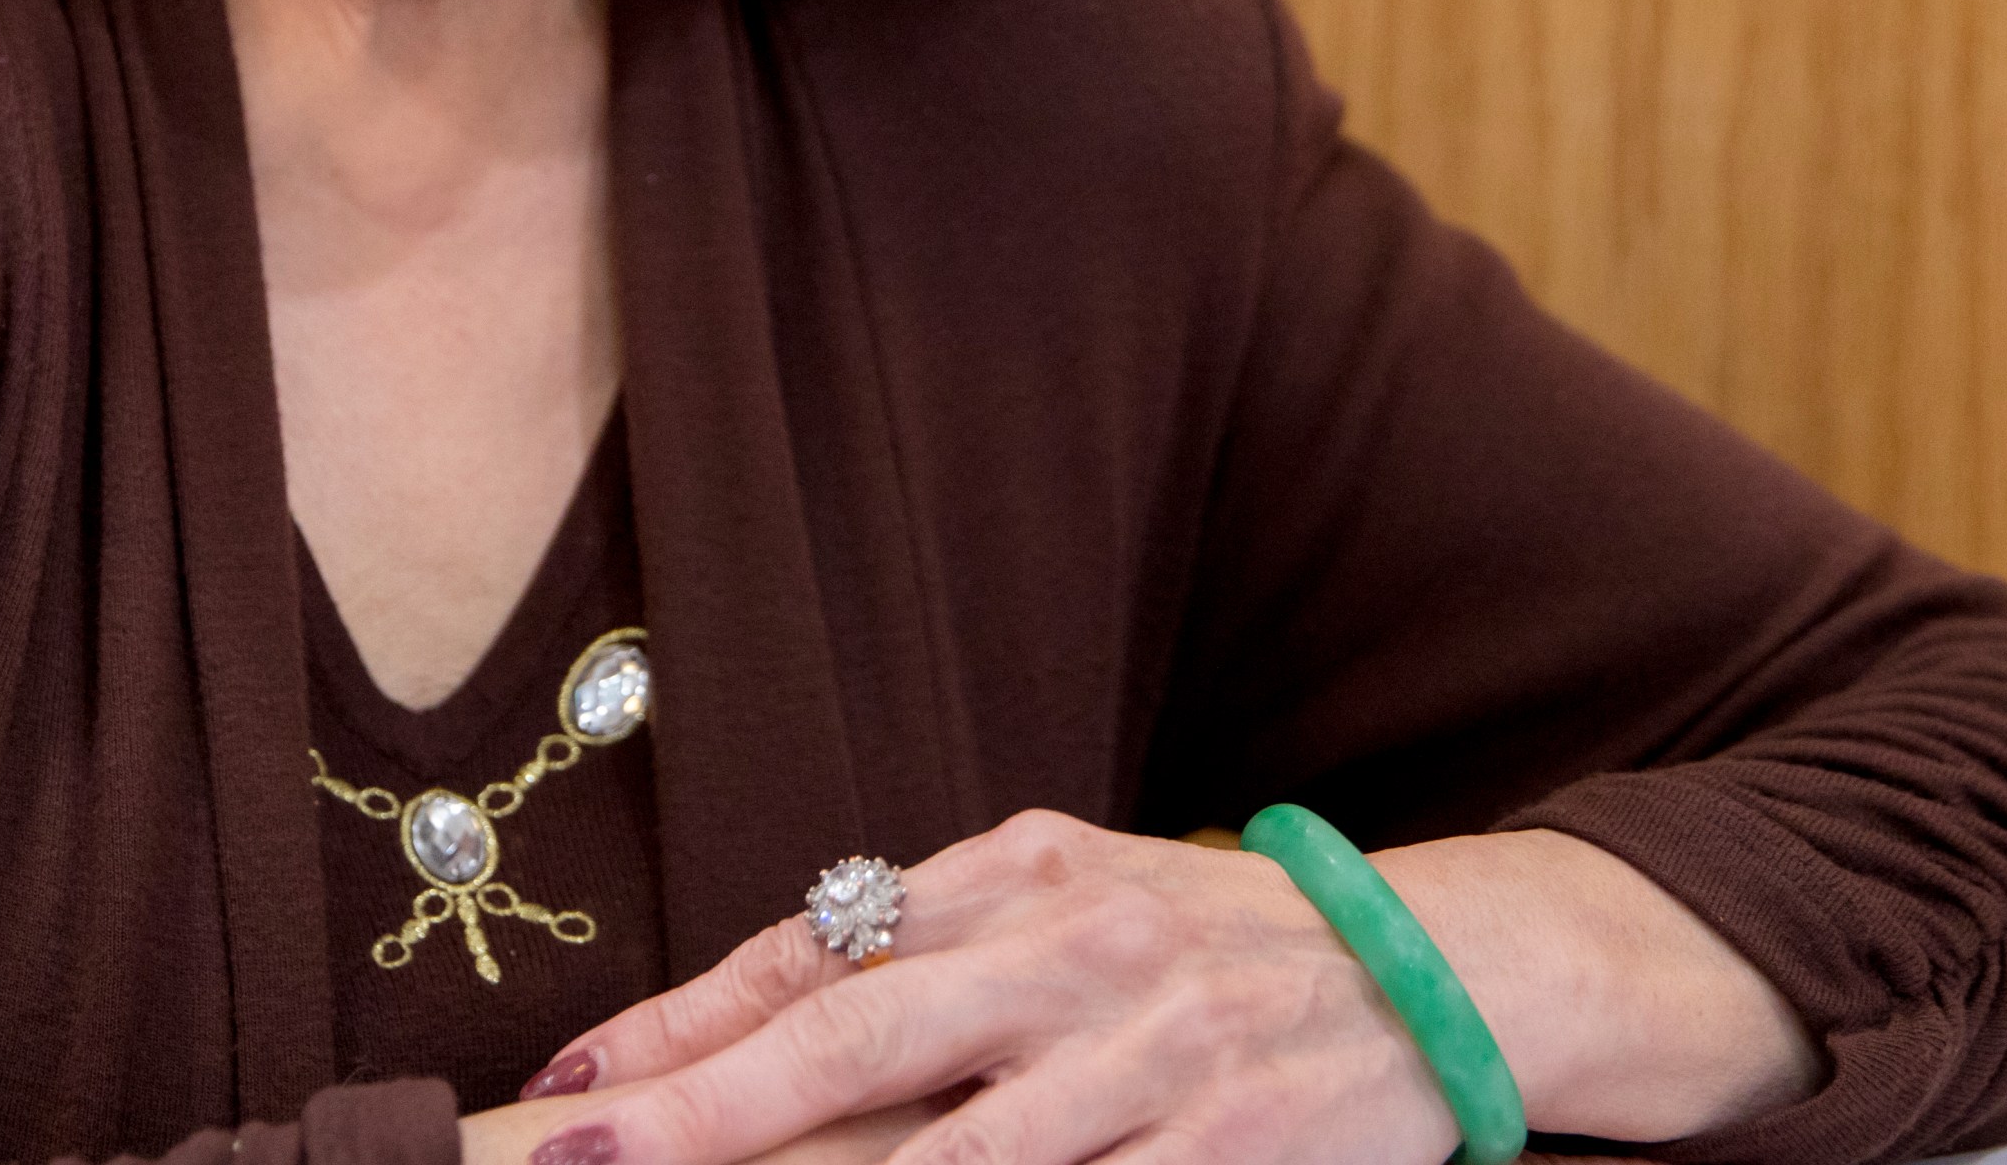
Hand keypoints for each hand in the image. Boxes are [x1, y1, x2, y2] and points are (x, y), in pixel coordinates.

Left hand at [503, 811, 1817, 1164]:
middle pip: (856, 1034)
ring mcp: (1153, 1052)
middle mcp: (1078, 948)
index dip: (684, 1021)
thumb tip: (759, 1021)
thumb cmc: (1217, 942)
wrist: (1437, 965)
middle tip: (583, 1159)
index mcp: (1025, 871)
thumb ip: (944, 945)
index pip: (818, 948)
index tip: (569, 1089)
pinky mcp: (1225, 1142)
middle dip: (705, 1108)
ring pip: (959, 1156)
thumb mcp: (1078, 898)